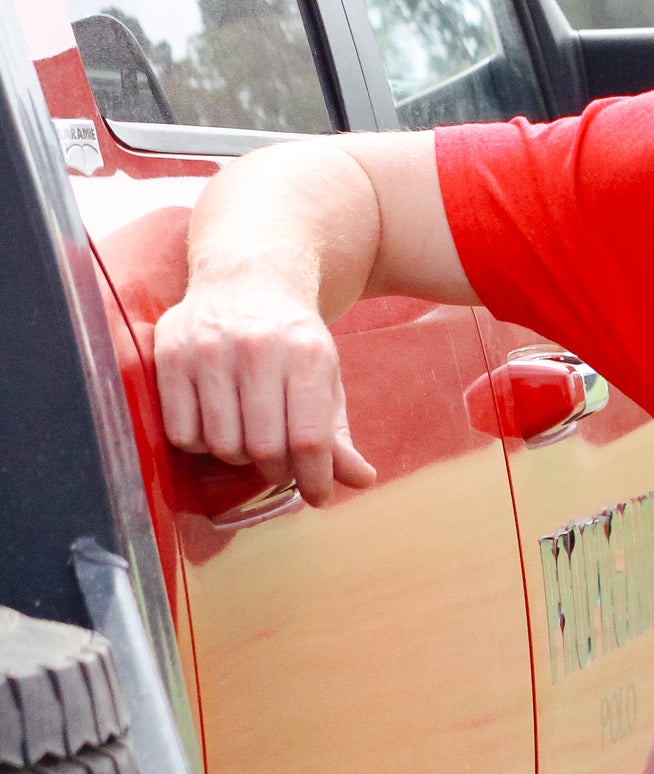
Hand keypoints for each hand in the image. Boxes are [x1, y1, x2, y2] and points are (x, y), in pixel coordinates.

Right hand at [155, 274, 375, 507]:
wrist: (247, 277)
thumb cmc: (291, 339)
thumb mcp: (324, 377)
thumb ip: (338, 433)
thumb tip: (361, 480)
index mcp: (306, 354)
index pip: (309, 438)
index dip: (315, 479)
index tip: (318, 495)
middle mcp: (257, 349)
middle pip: (264, 447)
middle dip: (276, 471)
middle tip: (280, 466)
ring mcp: (209, 351)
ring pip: (221, 444)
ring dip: (237, 458)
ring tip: (247, 440)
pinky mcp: (171, 356)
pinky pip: (182, 432)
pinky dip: (199, 444)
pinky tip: (214, 424)